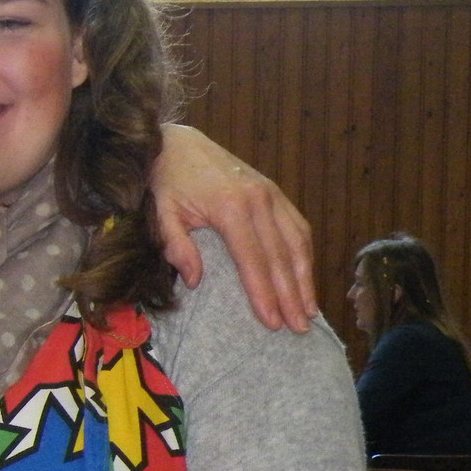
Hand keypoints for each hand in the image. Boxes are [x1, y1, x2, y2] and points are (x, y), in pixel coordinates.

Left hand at [151, 125, 315, 332]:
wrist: (177, 142)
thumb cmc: (167, 180)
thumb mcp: (161, 212)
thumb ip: (176, 246)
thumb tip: (195, 281)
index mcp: (230, 208)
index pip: (253, 260)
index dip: (264, 294)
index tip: (273, 322)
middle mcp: (258, 200)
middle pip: (280, 256)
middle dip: (291, 295)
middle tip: (299, 328)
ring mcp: (271, 193)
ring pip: (297, 241)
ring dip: (305, 277)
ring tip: (310, 310)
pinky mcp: (274, 190)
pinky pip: (297, 225)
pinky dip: (304, 254)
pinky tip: (305, 277)